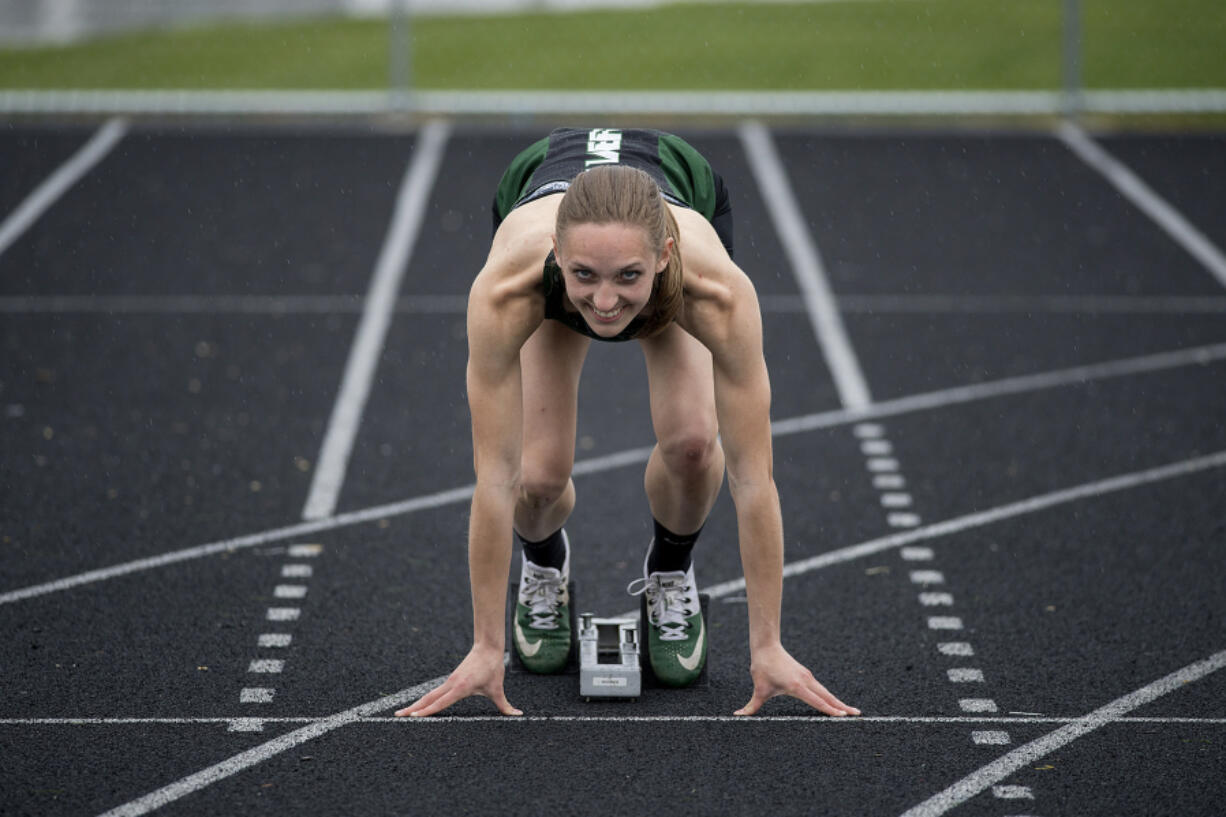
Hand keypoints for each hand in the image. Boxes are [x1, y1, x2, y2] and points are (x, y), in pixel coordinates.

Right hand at [394, 644, 521, 717]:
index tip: (413, 717)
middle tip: (396, 716)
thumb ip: (505, 705)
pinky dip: (425, 700)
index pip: (440, 703)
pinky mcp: (450, 680)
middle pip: (428, 699)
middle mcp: (451, 685)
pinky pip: (435, 692)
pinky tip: (419, 706)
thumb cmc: (492, 667)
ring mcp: (449, 682)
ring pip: (429, 695)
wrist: (488, 647)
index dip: (427, 711)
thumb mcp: (498, 688)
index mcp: (460, 688)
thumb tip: (518, 714)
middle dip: (412, 709)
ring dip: (415, 704)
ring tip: (401, 713)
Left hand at [734, 642, 859, 716]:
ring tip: (851, 711)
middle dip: (842, 707)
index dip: (829, 710)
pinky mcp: (806, 675)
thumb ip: (751, 706)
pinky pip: (821, 688)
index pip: (817, 701)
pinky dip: (830, 696)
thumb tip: (737, 715)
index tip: (842, 716)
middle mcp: (806, 681)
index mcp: (797, 686)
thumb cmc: (762, 668)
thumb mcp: (758, 689)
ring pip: (826, 692)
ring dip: (838, 702)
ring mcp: (808, 677)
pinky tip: (835, 703)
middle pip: (828, 696)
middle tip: (857, 715)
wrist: (766, 646)